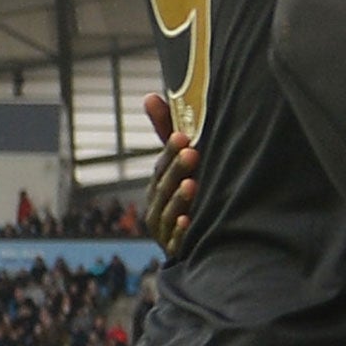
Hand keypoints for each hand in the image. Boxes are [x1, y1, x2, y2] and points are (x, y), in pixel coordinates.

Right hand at [140, 93, 195, 256]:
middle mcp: (156, 205)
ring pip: (168, 212)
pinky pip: (176, 241)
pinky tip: (187, 222)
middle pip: (164, 187)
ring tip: (193, 184)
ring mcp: (164, 229)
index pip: (162, 166)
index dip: (171, 151)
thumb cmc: (185, 194)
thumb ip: (167, 133)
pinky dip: (181, 232)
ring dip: (180, 198)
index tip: (184, 136)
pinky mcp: (175, 248)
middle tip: (192, 153)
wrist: (195, 241)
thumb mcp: (178, 164)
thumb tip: (150, 96)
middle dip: (177, 169)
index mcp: (158, 185)